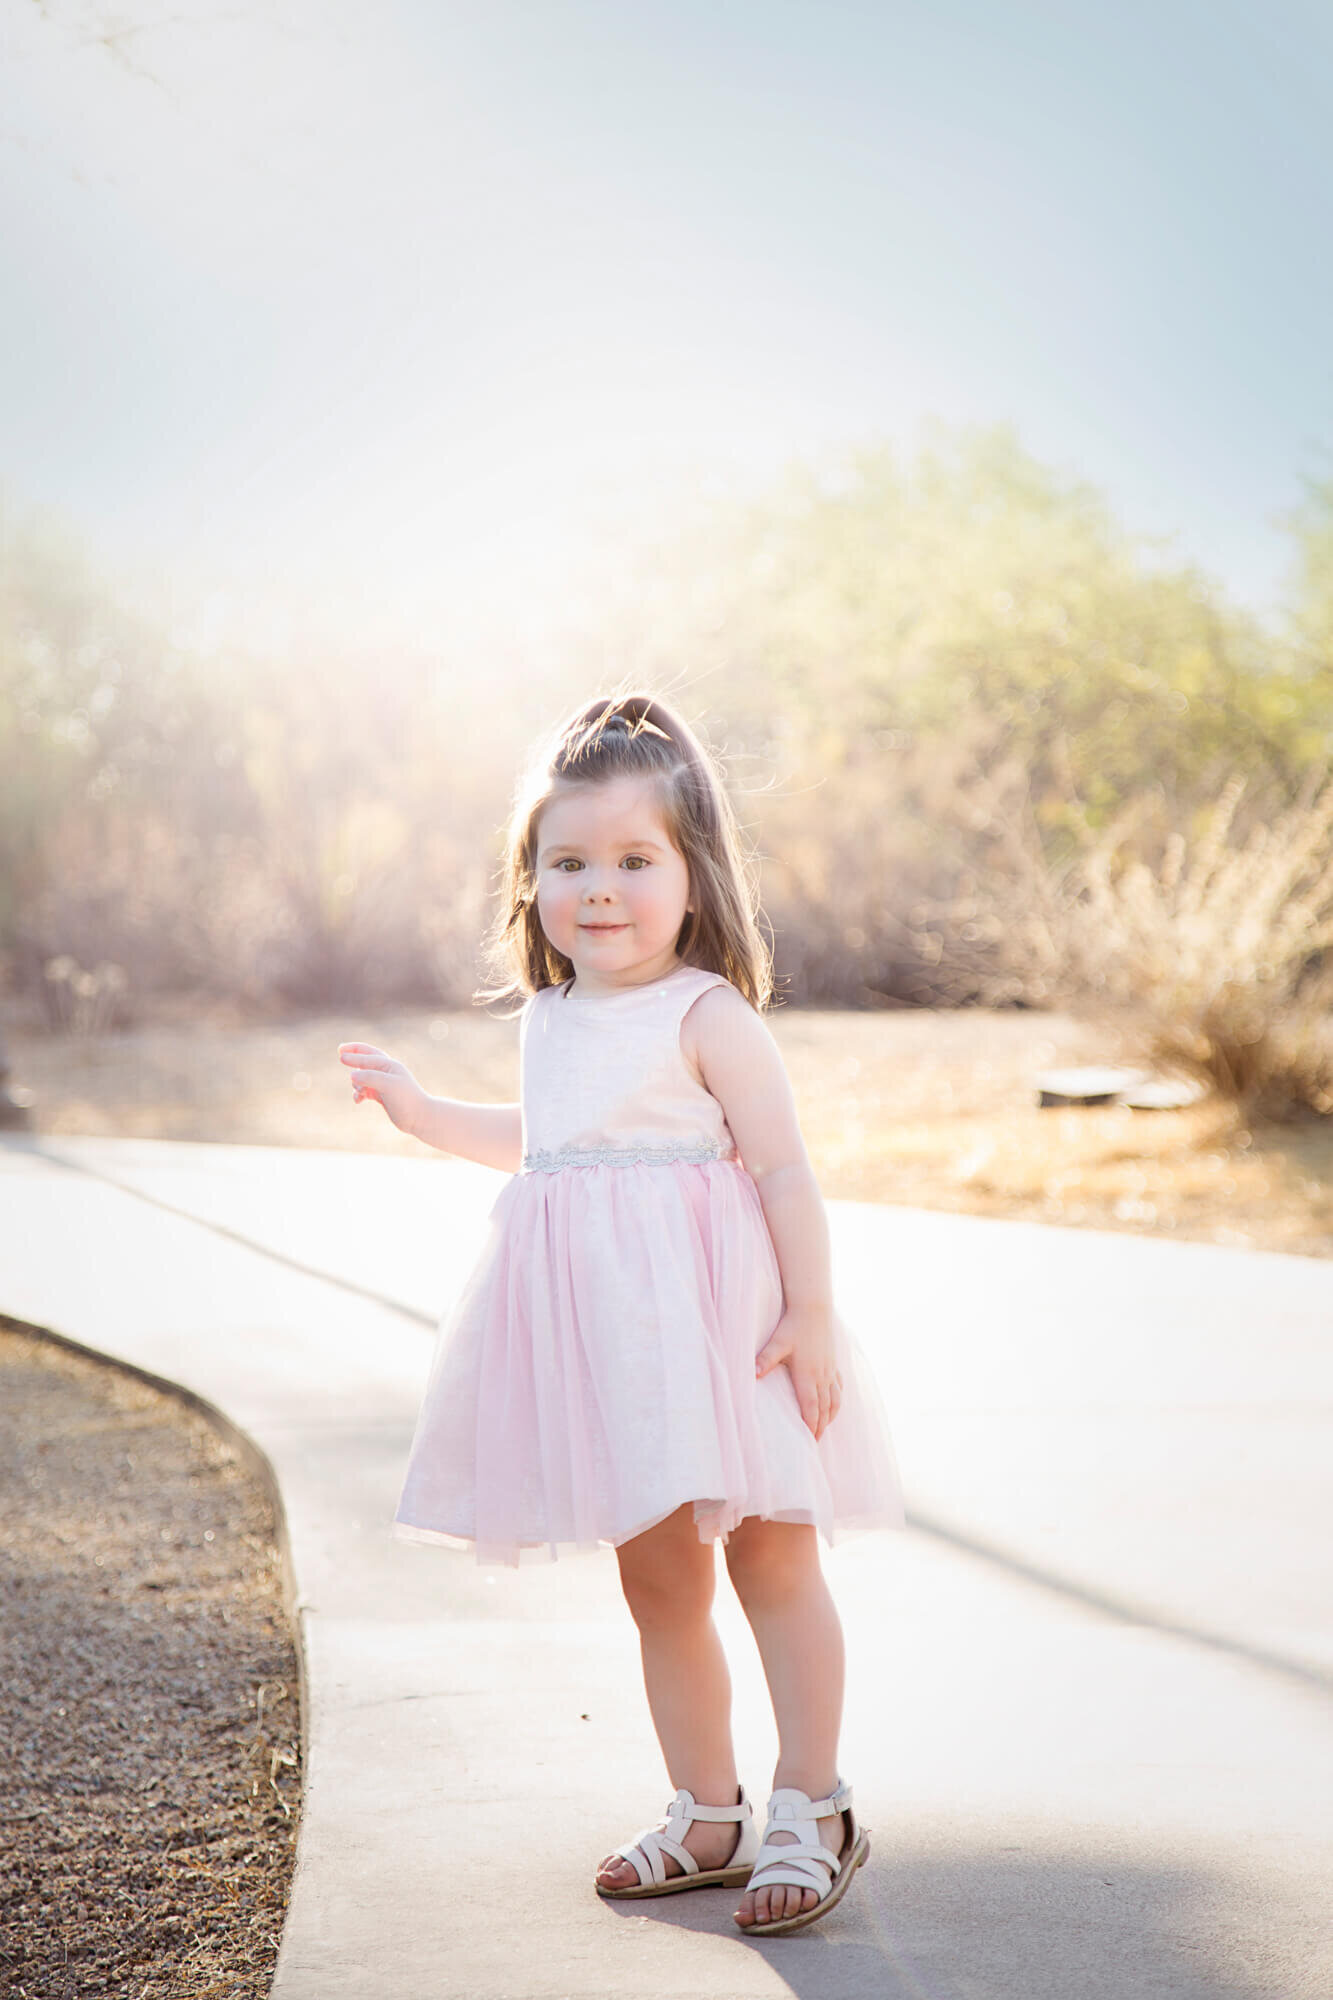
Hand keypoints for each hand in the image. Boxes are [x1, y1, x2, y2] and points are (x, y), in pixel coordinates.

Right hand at [337, 1042, 426, 1139]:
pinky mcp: (382, 1096)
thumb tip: (352, 1075)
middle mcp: (387, 1072)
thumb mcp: (388, 1085)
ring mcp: (384, 1084)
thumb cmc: (406, 1099)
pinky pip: (365, 1091)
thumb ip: (370, 1077)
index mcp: (390, 1065)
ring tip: (361, 1091)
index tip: (340, 1055)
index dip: (353, 1055)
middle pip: (366, 1059)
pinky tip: (358, 1101)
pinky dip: (359, 1094)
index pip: (368, 1056)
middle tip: (340, 1051)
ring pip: (363, 1077)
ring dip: (356, 1083)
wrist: (419, 1118)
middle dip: (354, 1055)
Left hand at [754, 1305, 843, 1440]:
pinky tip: (833, 1404)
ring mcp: (830, 1369)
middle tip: (815, 1442)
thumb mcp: (777, 1343)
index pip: (811, 1408)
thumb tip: (752, 1374)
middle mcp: (822, 1376)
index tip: (809, 1441)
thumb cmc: (793, 1326)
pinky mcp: (833, 1362)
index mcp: (807, 1375)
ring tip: (824, 1428)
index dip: (811, 1426)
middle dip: (820, 1427)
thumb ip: (765, 1360)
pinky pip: (839, 1387)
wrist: (813, 1308)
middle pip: (824, 1408)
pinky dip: (837, 1400)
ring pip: (835, 1400)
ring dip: (830, 1416)